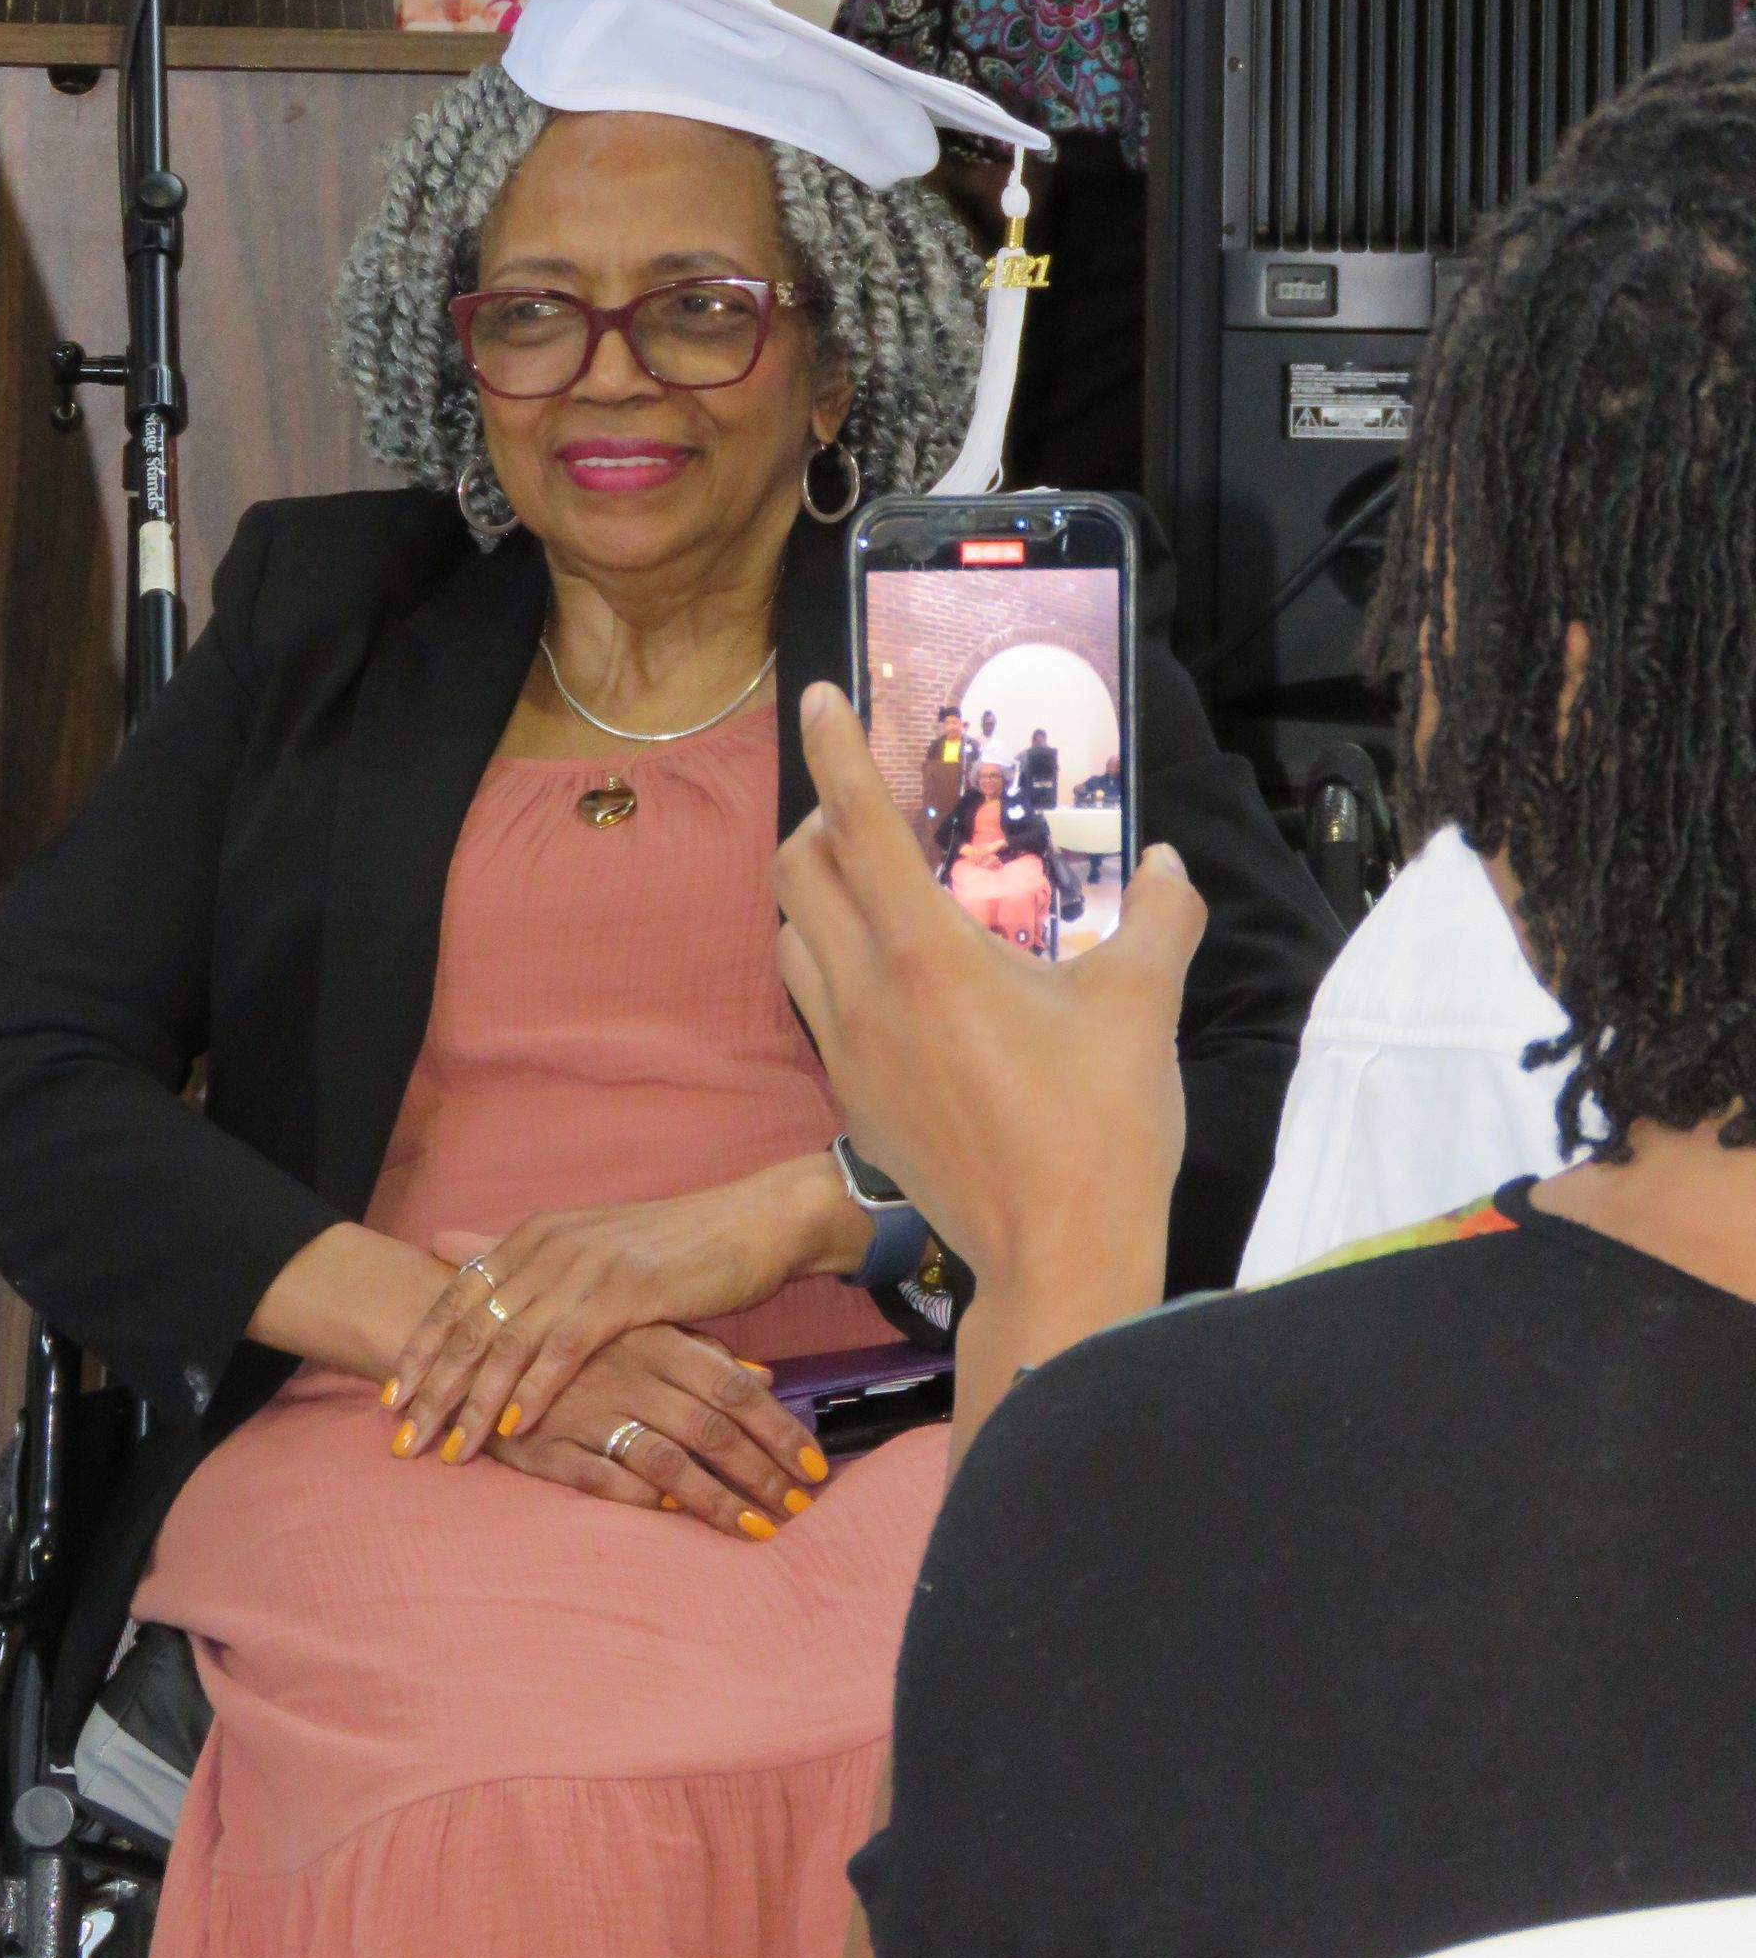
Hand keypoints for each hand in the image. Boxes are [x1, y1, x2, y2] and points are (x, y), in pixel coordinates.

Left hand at [381, 1158, 868, 1460]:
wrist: (748, 1224)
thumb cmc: (669, 1243)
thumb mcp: (584, 1242)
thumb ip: (516, 1254)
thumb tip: (444, 1244)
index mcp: (535, 1235)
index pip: (458, 1297)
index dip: (419, 1349)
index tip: (389, 1398)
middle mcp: (550, 1244)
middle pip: (472, 1324)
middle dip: (431, 1385)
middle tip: (401, 1438)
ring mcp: (586, 1266)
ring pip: (510, 1342)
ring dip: (472, 1401)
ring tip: (446, 1448)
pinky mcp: (626, 1290)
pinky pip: (565, 1347)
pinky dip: (534, 1389)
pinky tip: (512, 1426)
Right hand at [476, 1325, 830, 1541]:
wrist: (470, 1332)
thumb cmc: (572, 1335)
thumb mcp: (643, 1329)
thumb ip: (702, 1352)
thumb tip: (765, 1376)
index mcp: (657, 1340)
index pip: (734, 1387)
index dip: (778, 1429)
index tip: (815, 1467)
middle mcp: (630, 1375)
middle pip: (711, 1429)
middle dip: (761, 1474)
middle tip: (799, 1510)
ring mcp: (589, 1411)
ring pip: (667, 1461)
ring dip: (716, 1500)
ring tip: (757, 1530)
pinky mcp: (547, 1445)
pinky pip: (602, 1478)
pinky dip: (640, 1499)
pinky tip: (676, 1518)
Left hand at [773, 684, 1205, 1299]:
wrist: (1056, 1258)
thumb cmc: (1099, 1128)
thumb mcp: (1144, 1005)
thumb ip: (1161, 913)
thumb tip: (1166, 860)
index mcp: (926, 951)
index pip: (856, 822)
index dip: (833, 750)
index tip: (815, 699)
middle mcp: (866, 991)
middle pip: (795, 871)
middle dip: (819, 818)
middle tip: (873, 808)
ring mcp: (847, 1050)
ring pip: (790, 937)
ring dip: (815, 891)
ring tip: (874, 883)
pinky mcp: (853, 1099)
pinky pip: (813, 1001)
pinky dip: (829, 960)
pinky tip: (890, 976)